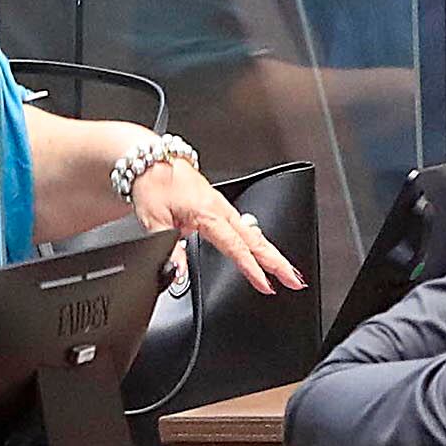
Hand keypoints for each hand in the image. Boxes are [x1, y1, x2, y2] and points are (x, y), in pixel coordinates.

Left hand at [131, 160, 305, 295]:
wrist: (150, 160)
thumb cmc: (153, 184)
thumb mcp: (154, 221)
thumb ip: (169, 250)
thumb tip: (179, 273)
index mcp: (207, 213)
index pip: (235, 247)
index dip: (252, 268)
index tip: (266, 285)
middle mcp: (220, 209)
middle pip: (256, 240)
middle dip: (278, 262)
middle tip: (295, 280)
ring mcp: (221, 207)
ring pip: (254, 233)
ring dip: (271, 253)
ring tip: (287, 271)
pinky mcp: (218, 206)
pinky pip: (244, 226)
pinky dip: (258, 241)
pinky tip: (263, 251)